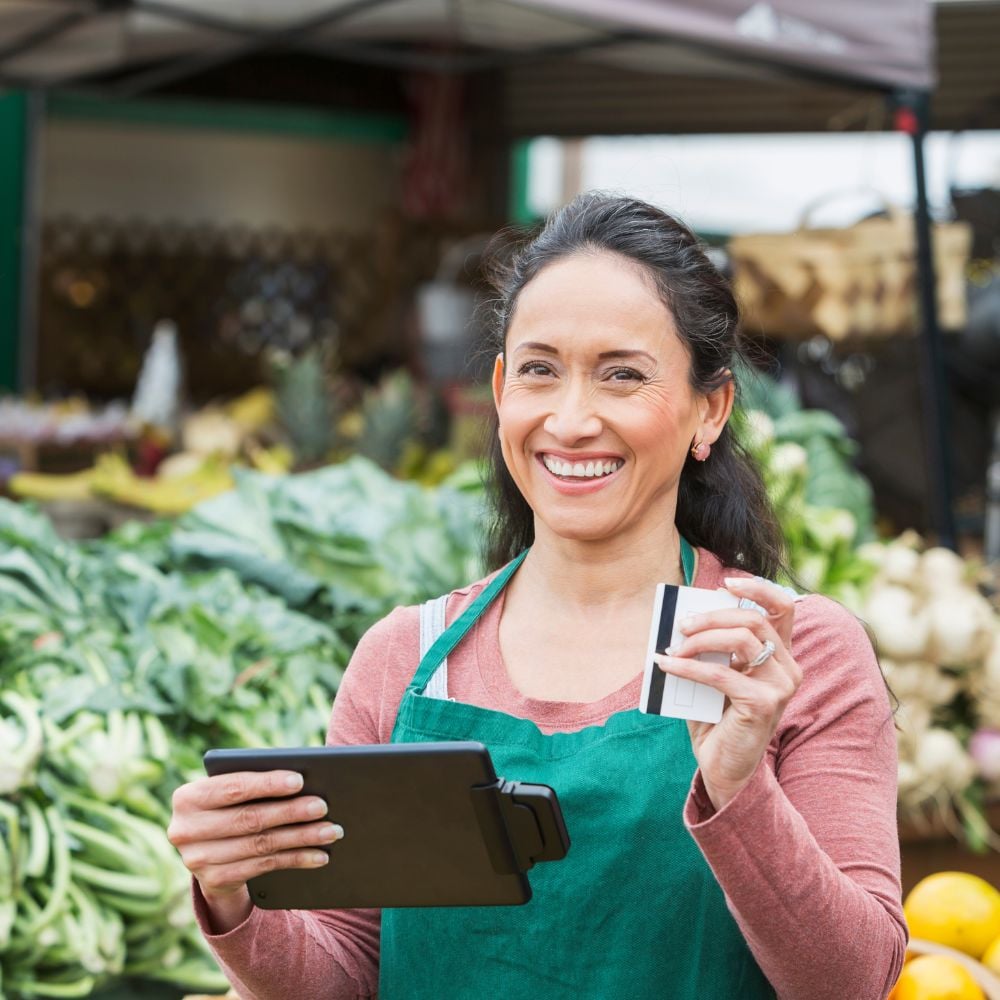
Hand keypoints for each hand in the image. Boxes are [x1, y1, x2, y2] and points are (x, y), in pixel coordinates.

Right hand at [167, 770, 342, 931]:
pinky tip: (319, 854)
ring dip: (301, 838)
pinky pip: (264, 867)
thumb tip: (302, 782)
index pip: (232, 788)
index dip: (267, 784)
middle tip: (323, 807)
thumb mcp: (230, 792)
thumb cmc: (229, 805)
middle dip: (291, 812)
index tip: (300, 780)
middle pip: (249, 819)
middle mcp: (185, 830)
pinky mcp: (215, 881)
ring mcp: (198, 860)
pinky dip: (296, 859)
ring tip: (331, 830)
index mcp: (187, 797)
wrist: (208, 850)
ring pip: (260, 845)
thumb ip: (254, 783)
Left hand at [652, 577, 800, 810]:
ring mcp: (780, 686)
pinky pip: (721, 673)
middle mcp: (788, 667)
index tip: (728, 581)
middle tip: (681, 624)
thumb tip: (682, 619)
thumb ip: (709, 648)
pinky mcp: (764, 704)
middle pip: (753, 619)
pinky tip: (666, 665)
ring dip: (700, 639)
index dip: (758, 588)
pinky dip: (688, 666)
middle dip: (712, 616)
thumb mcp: (714, 674)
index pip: (783, 608)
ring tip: (673, 647)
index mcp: (780, 655)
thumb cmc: (716, 718)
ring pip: (741, 639)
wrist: (722, 768)